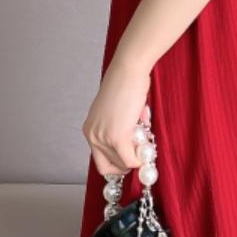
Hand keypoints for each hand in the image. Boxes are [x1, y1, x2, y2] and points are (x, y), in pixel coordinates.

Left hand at [82, 56, 151, 177]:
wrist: (128, 71)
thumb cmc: (125, 84)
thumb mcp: (116, 112)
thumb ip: (120, 129)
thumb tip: (135, 147)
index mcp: (90, 129)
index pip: (100, 160)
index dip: (116, 162)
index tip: (129, 158)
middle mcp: (92, 135)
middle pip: (108, 166)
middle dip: (126, 163)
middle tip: (139, 155)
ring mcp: (104, 137)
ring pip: (121, 164)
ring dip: (135, 159)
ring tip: (144, 144)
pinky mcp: (117, 137)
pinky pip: (130, 160)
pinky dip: (140, 159)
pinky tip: (146, 148)